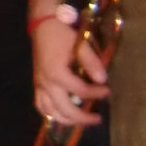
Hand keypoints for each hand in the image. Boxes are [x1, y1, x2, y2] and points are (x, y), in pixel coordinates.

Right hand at [31, 10, 109, 127]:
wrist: (43, 24)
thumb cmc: (62, 33)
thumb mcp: (79, 44)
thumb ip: (91, 62)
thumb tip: (103, 80)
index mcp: (56, 73)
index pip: (80, 91)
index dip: (96, 93)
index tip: (107, 90)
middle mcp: (46, 83)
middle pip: (64, 109)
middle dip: (82, 118)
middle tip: (97, 119)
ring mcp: (39, 85)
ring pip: (50, 112)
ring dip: (66, 120)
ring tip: (81, 121)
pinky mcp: (37, 84)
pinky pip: (41, 105)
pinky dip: (51, 113)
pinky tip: (62, 114)